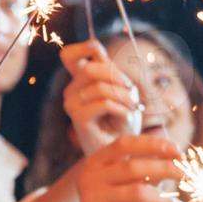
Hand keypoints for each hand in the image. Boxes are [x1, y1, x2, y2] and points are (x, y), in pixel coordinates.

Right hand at [61, 41, 139, 155]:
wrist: (122, 154)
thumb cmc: (123, 121)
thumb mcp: (121, 89)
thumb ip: (110, 70)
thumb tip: (97, 50)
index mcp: (80, 80)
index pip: (69, 55)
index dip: (84, 48)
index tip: (101, 54)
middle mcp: (72, 91)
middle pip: (92, 68)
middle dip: (119, 78)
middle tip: (133, 94)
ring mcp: (72, 105)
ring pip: (100, 87)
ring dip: (124, 97)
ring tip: (132, 108)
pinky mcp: (78, 120)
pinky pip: (103, 103)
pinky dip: (121, 109)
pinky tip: (126, 117)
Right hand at [79, 136, 189, 201]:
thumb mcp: (130, 184)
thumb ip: (147, 165)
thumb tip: (176, 150)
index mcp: (96, 162)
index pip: (124, 144)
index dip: (152, 144)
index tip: (178, 151)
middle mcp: (89, 178)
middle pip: (133, 167)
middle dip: (166, 169)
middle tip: (187, 177)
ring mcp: (91, 201)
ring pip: (138, 194)